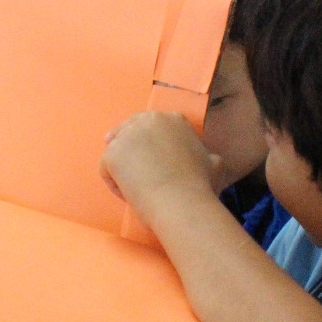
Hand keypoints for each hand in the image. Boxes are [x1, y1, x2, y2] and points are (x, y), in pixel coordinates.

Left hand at [100, 112, 224, 224]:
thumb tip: (210, 159)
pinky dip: (114, 183)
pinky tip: (128, 195)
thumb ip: (206, 155)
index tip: (149, 157)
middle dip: (130, 148)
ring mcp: (129, 134)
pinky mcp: (113, 153)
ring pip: (118, 149)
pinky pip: (106, 168)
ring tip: (134, 188)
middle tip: (131, 169)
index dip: (149, 141)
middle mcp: (150, 119)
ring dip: (123, 167)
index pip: (153, 124)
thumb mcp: (214, 164)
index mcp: (174, 119)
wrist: (181, 202)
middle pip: (130, 130)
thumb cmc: (200, 186)